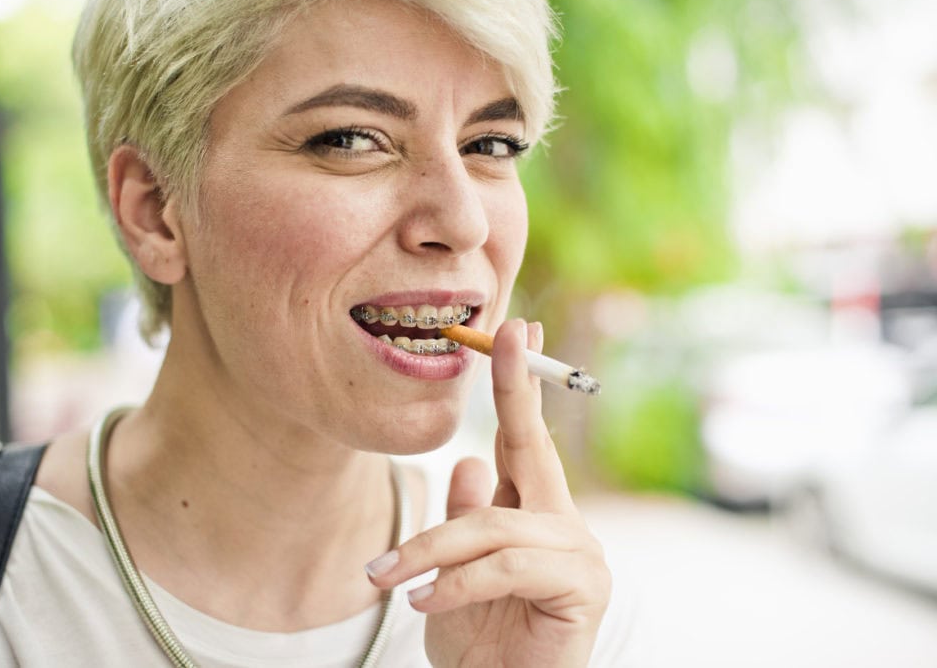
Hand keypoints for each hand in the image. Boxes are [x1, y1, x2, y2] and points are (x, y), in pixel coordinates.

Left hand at [366, 319, 610, 666]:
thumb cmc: (481, 645)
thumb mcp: (453, 575)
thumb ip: (464, 521)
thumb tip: (466, 463)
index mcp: (531, 511)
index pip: (522, 439)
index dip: (516, 385)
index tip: (513, 330)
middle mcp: (561, 522)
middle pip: (534, 445)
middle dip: (518, 385)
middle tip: (508, 332)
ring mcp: (577, 552)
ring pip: (492, 524)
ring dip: (430, 550)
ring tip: (385, 578)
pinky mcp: (581, 586)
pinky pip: (504, 565)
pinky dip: (458, 584)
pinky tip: (425, 603)